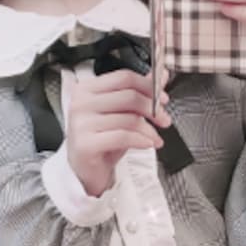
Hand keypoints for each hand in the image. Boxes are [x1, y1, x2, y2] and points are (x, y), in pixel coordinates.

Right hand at [66, 68, 171, 197]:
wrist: (85, 170)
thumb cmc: (102, 140)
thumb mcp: (122, 113)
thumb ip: (139, 92)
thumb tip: (161, 75)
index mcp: (87, 89)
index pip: (124, 78)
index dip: (148, 86)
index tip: (162, 99)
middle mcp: (81, 103)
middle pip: (129, 96)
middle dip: (153, 109)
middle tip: (163, 119)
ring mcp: (81, 123)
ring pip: (128, 118)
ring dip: (149, 130)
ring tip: (154, 137)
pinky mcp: (86, 143)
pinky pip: (122, 137)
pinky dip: (140, 140)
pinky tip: (147, 144)